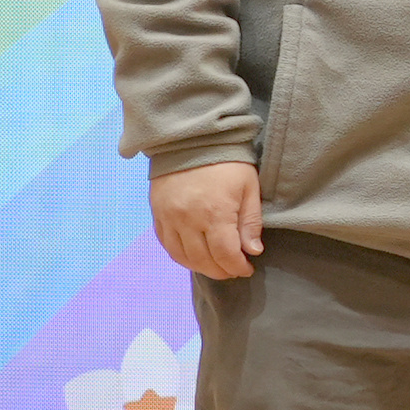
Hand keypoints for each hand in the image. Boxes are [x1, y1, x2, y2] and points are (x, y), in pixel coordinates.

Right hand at [151, 161, 262, 280]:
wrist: (191, 139)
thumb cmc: (227, 162)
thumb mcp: (248, 187)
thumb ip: (250, 222)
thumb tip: (252, 251)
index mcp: (215, 214)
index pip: (225, 255)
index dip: (237, 268)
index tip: (247, 269)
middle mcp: (188, 221)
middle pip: (203, 261)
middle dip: (221, 271)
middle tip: (233, 270)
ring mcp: (169, 218)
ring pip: (182, 257)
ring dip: (200, 267)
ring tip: (215, 266)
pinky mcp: (157, 214)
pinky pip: (166, 244)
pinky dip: (180, 255)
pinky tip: (193, 256)